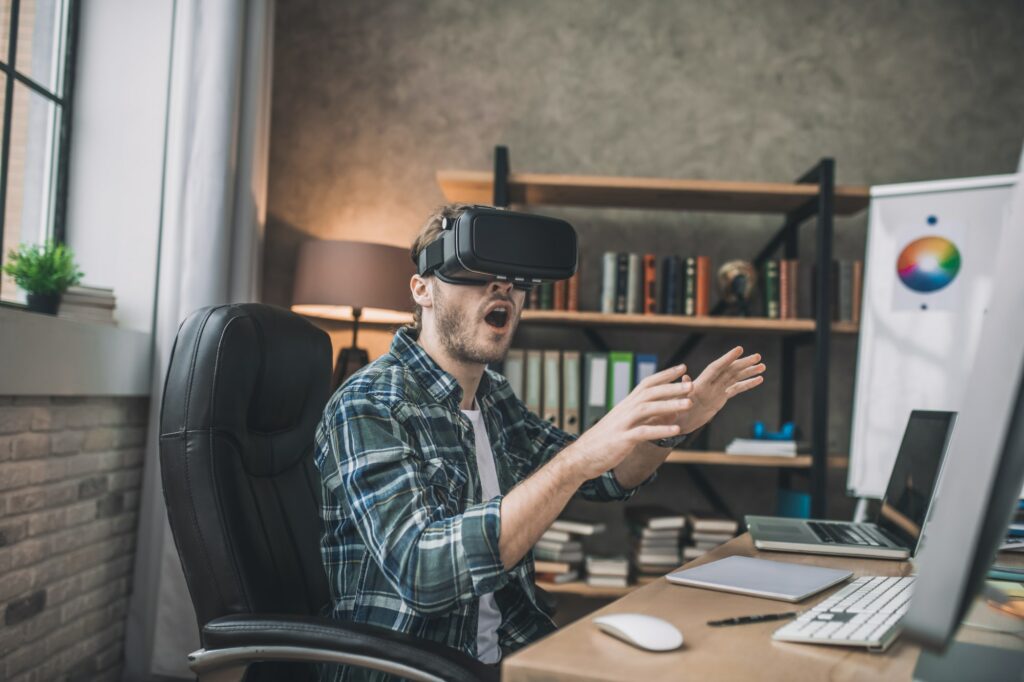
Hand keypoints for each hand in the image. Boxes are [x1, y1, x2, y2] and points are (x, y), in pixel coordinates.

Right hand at [563, 364, 692, 479]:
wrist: (582, 456)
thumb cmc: (606, 441)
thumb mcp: (627, 426)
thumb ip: (649, 418)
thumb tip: (673, 414)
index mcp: (626, 405)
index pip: (647, 384)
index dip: (664, 375)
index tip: (682, 366)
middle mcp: (624, 410)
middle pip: (649, 393)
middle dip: (671, 387)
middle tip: (691, 384)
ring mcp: (622, 424)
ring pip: (647, 409)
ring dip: (669, 405)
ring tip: (689, 404)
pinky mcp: (622, 439)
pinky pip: (643, 432)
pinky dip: (660, 430)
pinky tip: (676, 431)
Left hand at [674, 346, 765, 434]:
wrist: (676, 424)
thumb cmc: (672, 413)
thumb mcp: (676, 403)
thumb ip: (682, 391)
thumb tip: (685, 378)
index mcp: (700, 384)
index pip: (715, 368)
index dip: (726, 359)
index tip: (739, 349)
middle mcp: (709, 384)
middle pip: (728, 371)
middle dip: (743, 363)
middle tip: (758, 356)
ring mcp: (715, 390)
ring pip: (734, 378)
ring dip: (748, 372)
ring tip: (763, 366)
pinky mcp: (719, 398)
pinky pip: (736, 389)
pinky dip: (747, 384)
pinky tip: (759, 379)